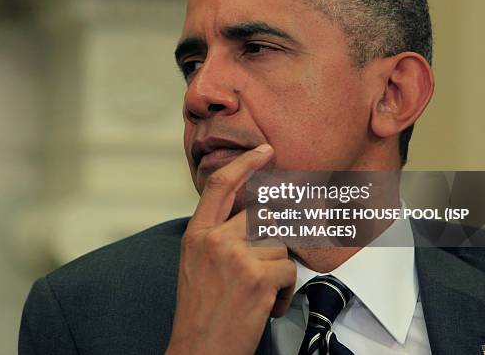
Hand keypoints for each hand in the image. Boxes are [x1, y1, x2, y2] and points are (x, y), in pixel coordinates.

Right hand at [166, 144, 296, 354]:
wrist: (198, 350)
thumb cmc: (200, 310)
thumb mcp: (196, 263)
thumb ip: (216, 234)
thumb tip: (251, 214)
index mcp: (196, 234)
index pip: (220, 186)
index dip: (244, 163)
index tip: (264, 150)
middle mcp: (215, 239)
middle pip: (262, 213)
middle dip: (276, 235)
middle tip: (273, 257)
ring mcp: (236, 256)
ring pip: (280, 243)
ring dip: (279, 269)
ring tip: (263, 291)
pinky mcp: (257, 277)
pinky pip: (289, 270)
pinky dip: (285, 291)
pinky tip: (268, 305)